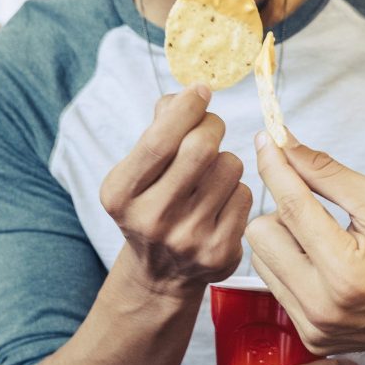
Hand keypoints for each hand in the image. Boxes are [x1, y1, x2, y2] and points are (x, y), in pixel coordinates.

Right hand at [100, 86, 251, 293]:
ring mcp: (187, 239)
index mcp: (120, 194)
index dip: (186, 108)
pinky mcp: (219, 252)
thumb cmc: (151, 203)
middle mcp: (151, 220)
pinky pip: (244, 194)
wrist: (160, 274)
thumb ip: (158, 128)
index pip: (159, 141)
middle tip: (210, 127)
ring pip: (230, 166)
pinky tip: (219, 202)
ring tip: (210, 174)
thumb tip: (188, 94)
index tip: (201, 91)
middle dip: (211, 126)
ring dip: (225, 160)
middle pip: (201, 148)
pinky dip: (236, 188)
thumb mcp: (137, 171)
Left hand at [246, 130, 364, 354]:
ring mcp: (316, 327)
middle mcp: (323, 306)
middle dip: (283, 212)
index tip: (266, 141)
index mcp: (345, 270)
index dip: (276, 167)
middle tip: (319, 212)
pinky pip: (276, 287)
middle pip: (261, 235)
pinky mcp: (313, 338)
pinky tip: (325, 266)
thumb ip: (326, 172)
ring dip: (284, 240)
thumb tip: (284, 145)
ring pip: (261, 260)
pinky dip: (293, 267)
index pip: (291, 206)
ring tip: (324, 241)